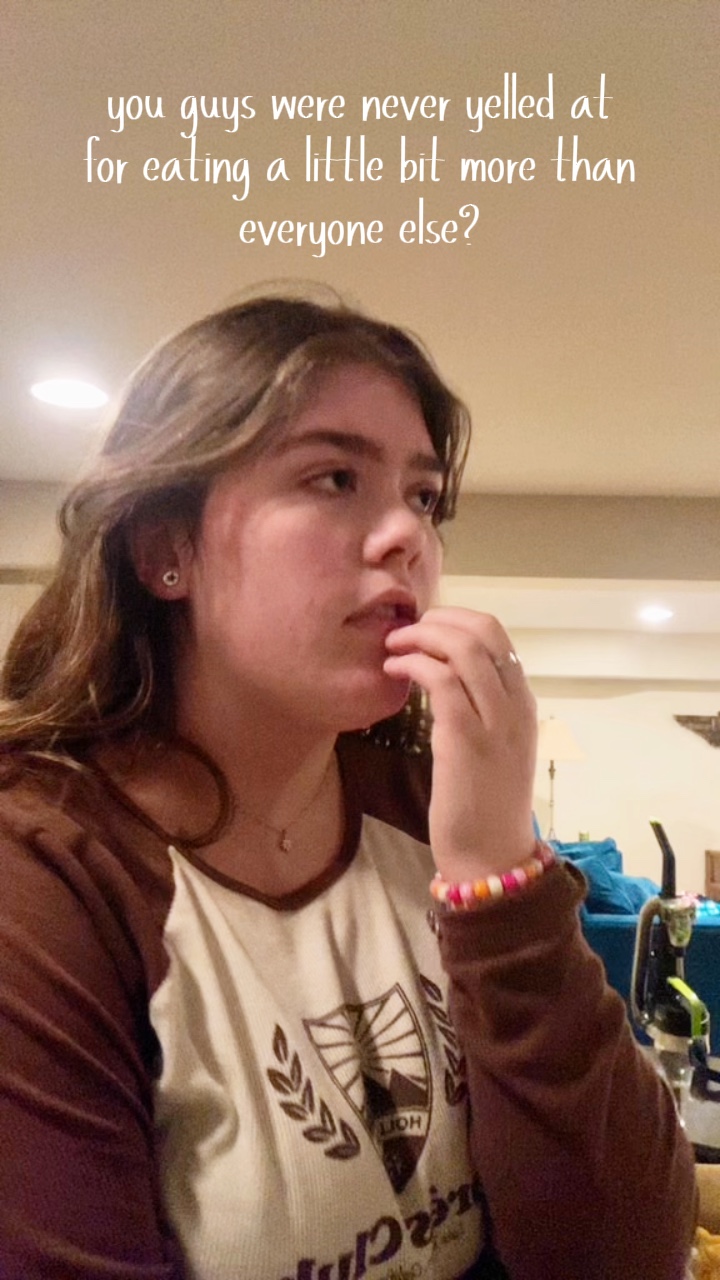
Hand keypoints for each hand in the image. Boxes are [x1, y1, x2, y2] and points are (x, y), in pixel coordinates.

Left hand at [383, 607, 537, 880]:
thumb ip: (480, 706)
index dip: (455, 618)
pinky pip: (441, 680)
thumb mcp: (494, 745)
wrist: (492, 855)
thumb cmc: (485, 803)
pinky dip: (413, 665)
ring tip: (393, 648)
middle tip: (403, 633)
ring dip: (420, 636)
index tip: (423, 629)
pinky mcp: (465, 739)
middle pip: (482, 630)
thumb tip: (443, 670)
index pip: (496, 633)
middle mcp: (515, 704)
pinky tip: (393, 672)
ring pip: (463, 648)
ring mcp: (494, 720)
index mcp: (523, 701)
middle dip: (436, 619)